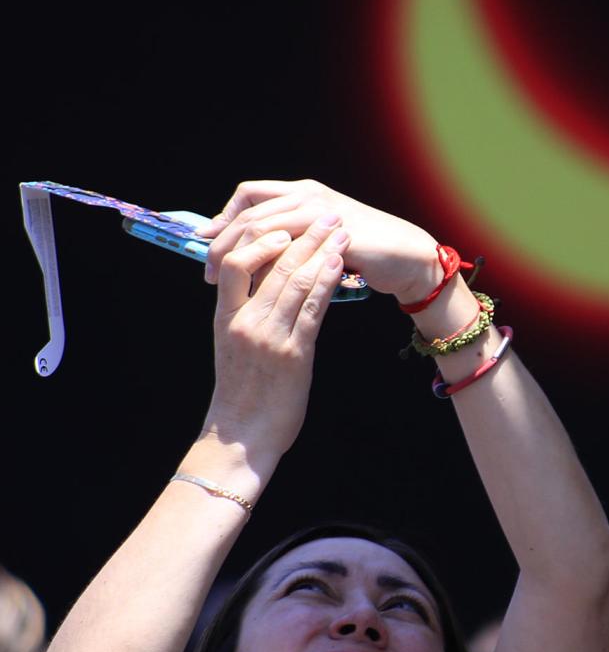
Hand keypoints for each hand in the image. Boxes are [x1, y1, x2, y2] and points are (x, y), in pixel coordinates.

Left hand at [200, 179, 439, 304]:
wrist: (405, 257)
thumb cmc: (364, 252)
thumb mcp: (318, 239)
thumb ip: (290, 238)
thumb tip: (250, 253)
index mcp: (302, 192)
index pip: (250, 195)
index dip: (224, 217)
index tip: (206, 241)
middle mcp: (308, 195)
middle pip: (249, 213)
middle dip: (223, 241)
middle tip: (208, 268)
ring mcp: (321, 212)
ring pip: (263, 227)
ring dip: (239, 254)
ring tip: (224, 277)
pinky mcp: (333, 234)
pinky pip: (288, 248)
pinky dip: (266, 266)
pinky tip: (255, 284)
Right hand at [201, 216, 349, 461]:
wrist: (244, 437)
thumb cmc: (241, 393)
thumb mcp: (232, 346)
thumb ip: (245, 314)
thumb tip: (265, 283)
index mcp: (224, 317)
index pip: (232, 261)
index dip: (259, 238)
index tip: (283, 224)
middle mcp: (244, 322)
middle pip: (270, 264)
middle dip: (301, 234)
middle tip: (325, 215)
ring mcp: (268, 337)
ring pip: (293, 280)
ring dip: (320, 250)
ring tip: (341, 231)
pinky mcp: (293, 354)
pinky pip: (311, 308)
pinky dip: (327, 281)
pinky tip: (340, 264)